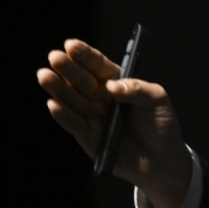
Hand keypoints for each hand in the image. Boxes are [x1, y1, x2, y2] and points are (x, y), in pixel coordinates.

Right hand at [37, 38, 191, 207]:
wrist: (163, 162)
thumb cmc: (161, 125)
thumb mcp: (158, 100)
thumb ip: (138, 89)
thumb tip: (112, 87)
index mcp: (115, 82)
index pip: (96, 64)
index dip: (84, 54)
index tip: (71, 45)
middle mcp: (100, 97)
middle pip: (80, 79)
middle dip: (67, 68)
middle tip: (54, 57)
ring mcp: (92, 117)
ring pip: (71, 99)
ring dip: (58, 88)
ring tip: (45, 76)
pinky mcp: (88, 138)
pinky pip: (73, 125)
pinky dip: (63, 115)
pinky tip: (53, 104)